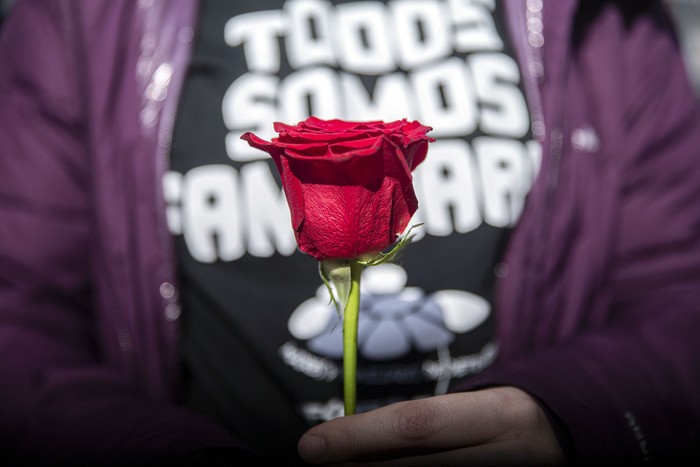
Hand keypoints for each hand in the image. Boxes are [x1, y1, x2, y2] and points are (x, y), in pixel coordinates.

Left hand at [298, 386, 564, 465]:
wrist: (571, 439)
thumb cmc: (505, 419)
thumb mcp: (473, 409)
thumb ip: (422, 425)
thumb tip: (350, 440)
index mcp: (498, 414)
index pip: (416, 424)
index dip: (359, 436)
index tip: (311, 445)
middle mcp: (507, 457)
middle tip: (318, 464)